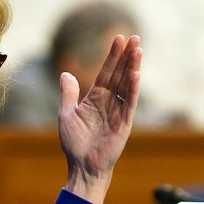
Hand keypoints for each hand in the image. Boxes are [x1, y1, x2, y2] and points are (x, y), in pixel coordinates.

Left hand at [58, 35, 141, 203]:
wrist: (82, 165)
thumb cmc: (75, 143)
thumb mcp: (67, 114)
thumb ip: (69, 94)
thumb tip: (65, 73)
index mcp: (96, 98)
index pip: (106, 72)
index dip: (112, 56)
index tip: (118, 39)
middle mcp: (109, 102)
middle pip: (120, 74)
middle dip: (126, 56)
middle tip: (134, 37)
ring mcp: (118, 111)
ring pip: (127, 84)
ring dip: (132, 67)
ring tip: (138, 49)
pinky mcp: (124, 123)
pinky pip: (129, 103)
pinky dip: (133, 89)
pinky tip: (136, 74)